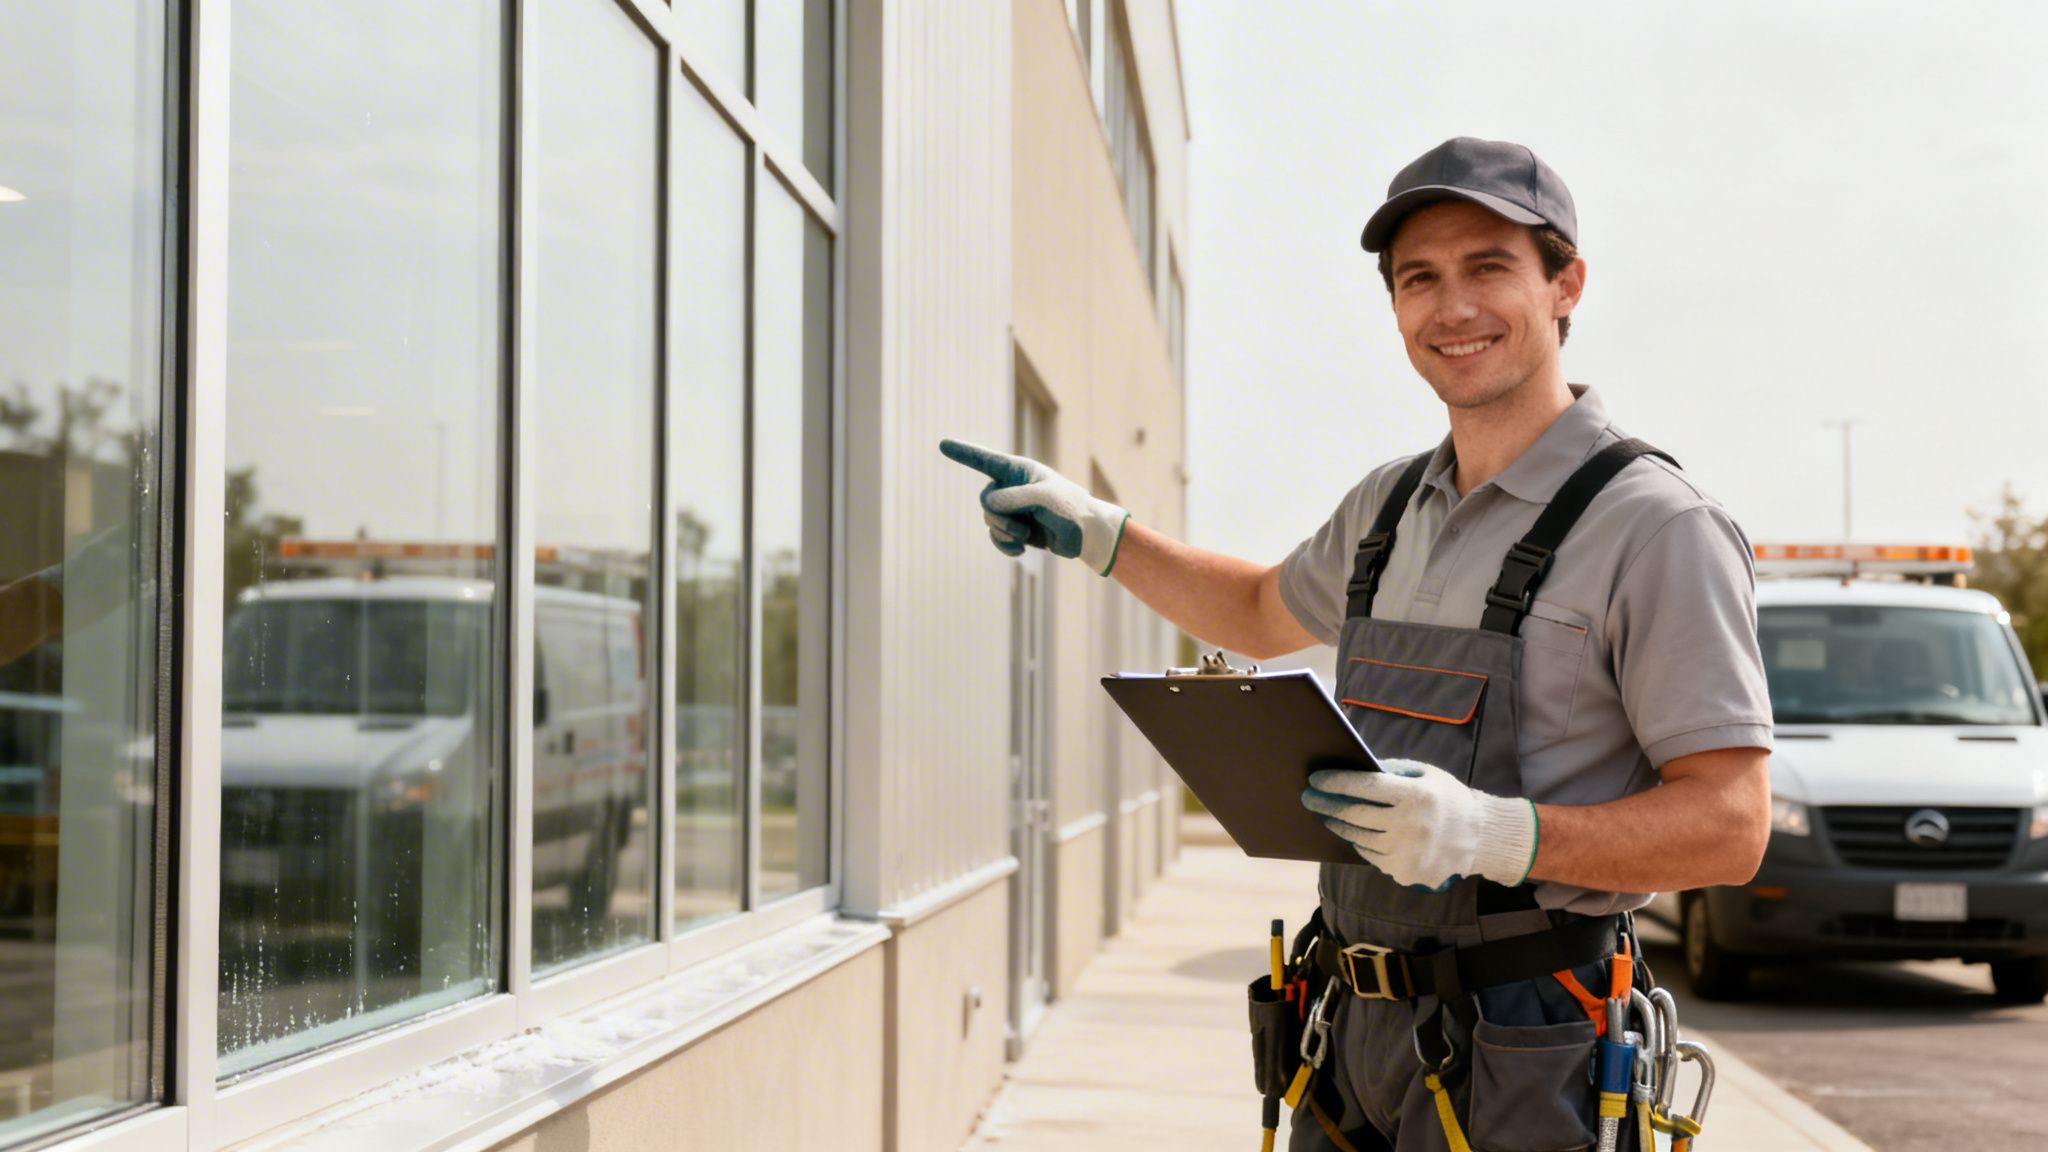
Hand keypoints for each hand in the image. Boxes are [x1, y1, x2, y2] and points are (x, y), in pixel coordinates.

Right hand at [939, 439, 1130, 574]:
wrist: (1086, 534)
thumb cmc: (1070, 508)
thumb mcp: (1044, 498)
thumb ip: (1014, 498)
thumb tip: (988, 505)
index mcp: (1019, 470)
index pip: (985, 460)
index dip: (963, 453)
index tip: (943, 444)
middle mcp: (1012, 487)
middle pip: (985, 500)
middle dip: (1000, 517)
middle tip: (1022, 528)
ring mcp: (1013, 508)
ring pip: (989, 520)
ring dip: (1005, 532)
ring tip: (1027, 537)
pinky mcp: (1016, 528)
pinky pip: (996, 536)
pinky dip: (1005, 545)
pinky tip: (1020, 550)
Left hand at [1300, 759, 1537, 890]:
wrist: (1480, 838)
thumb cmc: (1448, 799)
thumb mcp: (1426, 774)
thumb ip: (1391, 771)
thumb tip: (1354, 769)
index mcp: (1415, 795)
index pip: (1364, 786)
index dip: (1336, 782)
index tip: (1316, 779)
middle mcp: (1409, 826)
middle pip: (1355, 814)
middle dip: (1327, 804)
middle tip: (1309, 798)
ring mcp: (1406, 853)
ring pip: (1359, 837)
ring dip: (1338, 825)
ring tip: (1326, 815)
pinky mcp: (1405, 873)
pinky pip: (1371, 856)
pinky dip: (1359, 843)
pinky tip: (1353, 833)